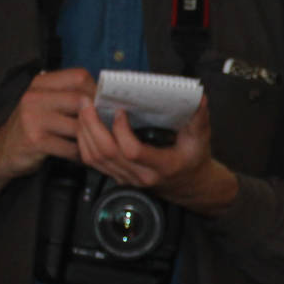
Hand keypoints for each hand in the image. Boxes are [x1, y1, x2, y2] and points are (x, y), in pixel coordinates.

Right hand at [0, 67, 94, 198]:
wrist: (3, 150)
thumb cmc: (34, 127)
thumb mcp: (47, 104)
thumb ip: (70, 97)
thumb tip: (107, 99)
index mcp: (40, 83)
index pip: (79, 77)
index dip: (98, 92)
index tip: (105, 107)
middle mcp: (35, 96)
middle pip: (83, 100)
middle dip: (98, 118)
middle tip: (105, 130)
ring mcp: (33, 117)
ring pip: (80, 126)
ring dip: (91, 140)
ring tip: (94, 145)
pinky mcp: (35, 140)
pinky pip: (72, 148)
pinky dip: (81, 156)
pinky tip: (80, 157)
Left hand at [76, 95, 238, 213]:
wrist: (190, 186)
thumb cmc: (194, 159)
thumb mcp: (201, 140)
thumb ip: (198, 119)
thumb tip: (199, 97)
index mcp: (163, 166)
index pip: (132, 151)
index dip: (121, 130)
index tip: (121, 111)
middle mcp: (142, 176)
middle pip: (106, 152)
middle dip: (91, 124)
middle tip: (87, 102)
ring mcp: (128, 178)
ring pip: (94, 158)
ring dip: (84, 131)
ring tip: (83, 109)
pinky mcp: (118, 177)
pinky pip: (93, 162)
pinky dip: (84, 141)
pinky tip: (85, 125)